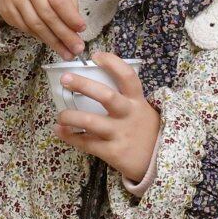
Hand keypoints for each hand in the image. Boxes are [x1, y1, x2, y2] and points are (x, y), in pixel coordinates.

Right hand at [0, 0, 86, 57]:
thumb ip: (70, 1)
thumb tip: (76, 27)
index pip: (59, 0)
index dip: (71, 17)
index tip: (82, 29)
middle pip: (47, 15)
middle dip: (64, 35)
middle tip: (77, 49)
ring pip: (36, 25)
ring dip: (53, 42)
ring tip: (67, 52)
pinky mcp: (6, 10)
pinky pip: (26, 29)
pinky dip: (40, 38)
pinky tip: (51, 43)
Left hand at [56, 53, 161, 183]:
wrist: (158, 163)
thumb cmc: (145, 132)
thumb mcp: (143, 112)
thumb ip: (125, 99)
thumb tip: (93, 83)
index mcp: (137, 101)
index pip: (127, 76)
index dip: (112, 63)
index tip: (95, 56)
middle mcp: (129, 115)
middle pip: (106, 96)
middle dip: (83, 85)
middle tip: (65, 79)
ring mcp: (121, 134)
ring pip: (91, 122)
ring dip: (71, 116)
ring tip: (60, 115)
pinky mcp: (114, 152)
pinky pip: (87, 143)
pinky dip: (70, 137)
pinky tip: (60, 131)